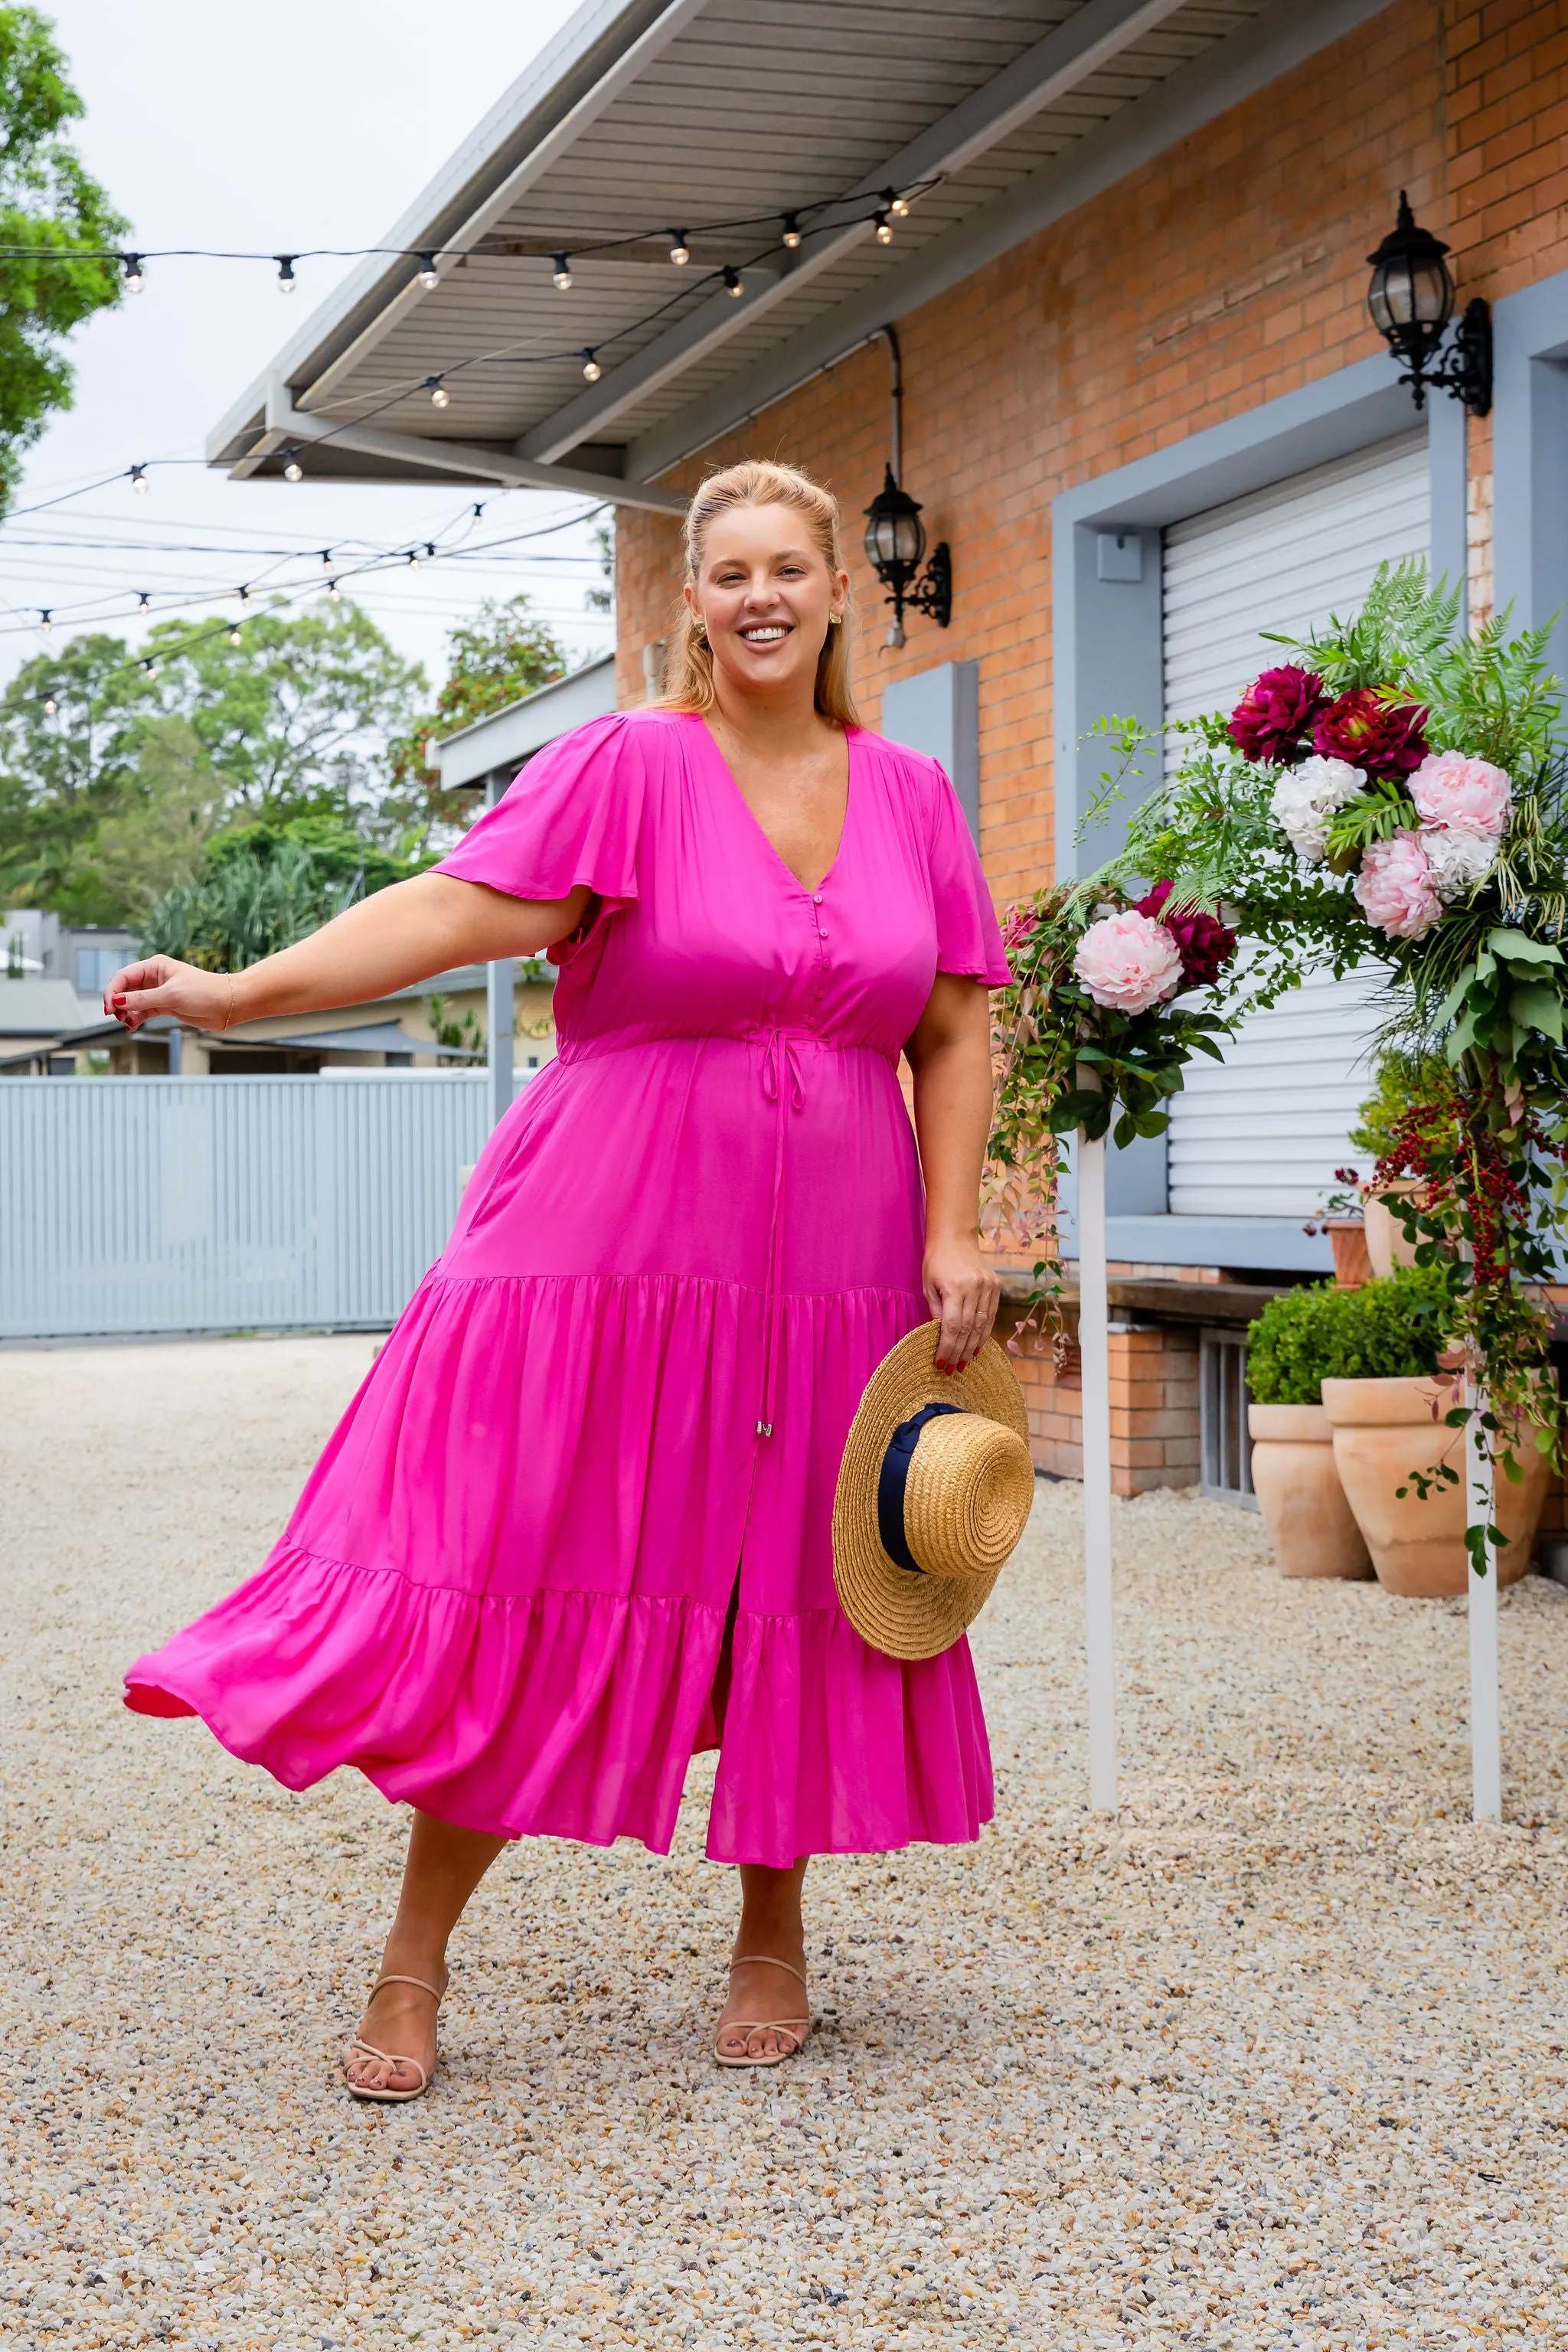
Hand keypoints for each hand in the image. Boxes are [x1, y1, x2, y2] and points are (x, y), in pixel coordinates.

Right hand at [105, 956, 234, 1033]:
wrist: (228, 1005)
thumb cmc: (204, 992)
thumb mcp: (170, 995)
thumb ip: (142, 999)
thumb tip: (117, 1001)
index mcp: (154, 966)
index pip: (124, 976)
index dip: (113, 991)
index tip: (109, 1007)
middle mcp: (154, 978)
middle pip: (125, 989)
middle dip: (117, 1003)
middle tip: (116, 1017)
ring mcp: (159, 992)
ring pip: (132, 1002)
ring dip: (125, 1012)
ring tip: (126, 1023)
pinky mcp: (165, 1006)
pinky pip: (142, 1012)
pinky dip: (135, 1018)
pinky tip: (132, 1026)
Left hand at [922, 1231, 999, 1374]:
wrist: (955, 1236)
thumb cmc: (936, 1261)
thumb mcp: (928, 1286)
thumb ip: (935, 1312)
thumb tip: (940, 1337)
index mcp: (956, 1288)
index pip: (952, 1326)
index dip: (947, 1348)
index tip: (941, 1363)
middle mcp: (975, 1288)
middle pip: (968, 1329)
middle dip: (959, 1352)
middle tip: (952, 1369)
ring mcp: (988, 1287)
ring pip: (982, 1325)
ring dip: (973, 1346)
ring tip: (964, 1363)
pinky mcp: (996, 1286)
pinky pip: (990, 1315)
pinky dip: (984, 1333)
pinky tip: (977, 1346)